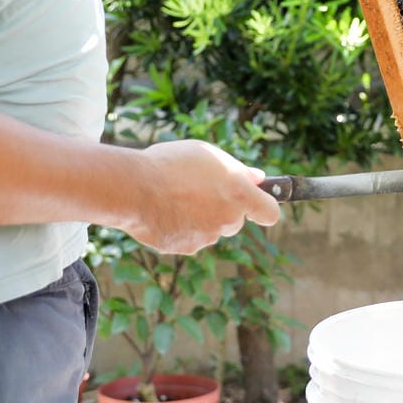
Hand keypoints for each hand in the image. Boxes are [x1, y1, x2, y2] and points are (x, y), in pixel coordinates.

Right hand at [123, 140, 279, 254]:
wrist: (132, 187)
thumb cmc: (172, 164)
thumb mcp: (209, 154)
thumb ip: (238, 170)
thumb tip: (258, 179)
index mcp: (239, 195)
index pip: (270, 213)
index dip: (265, 208)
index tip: (258, 202)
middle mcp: (227, 220)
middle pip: (236, 221)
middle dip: (224, 210)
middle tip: (200, 191)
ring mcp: (206, 238)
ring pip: (211, 230)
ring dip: (200, 218)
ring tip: (176, 196)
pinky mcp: (185, 248)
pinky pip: (189, 238)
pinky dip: (180, 228)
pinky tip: (164, 210)